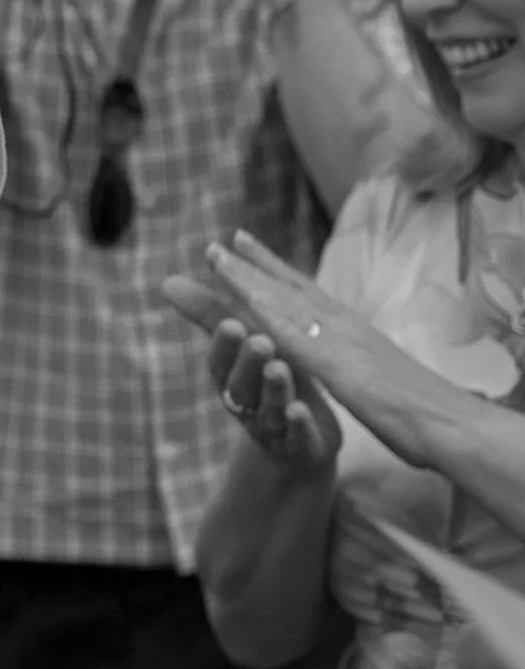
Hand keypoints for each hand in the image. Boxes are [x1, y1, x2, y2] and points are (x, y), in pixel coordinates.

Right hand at [162, 275, 341, 478]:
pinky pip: (298, 439)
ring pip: (270, 410)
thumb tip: (166, 282)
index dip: (225, 347)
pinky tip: (301, 411)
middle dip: (248, 365)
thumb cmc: (269, 379)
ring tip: (279, 369)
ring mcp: (273, 428)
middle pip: (242, 386)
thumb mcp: (244, 348)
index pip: (222, 361)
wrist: (302, 441)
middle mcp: (247, 404)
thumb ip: (213, 317)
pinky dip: (298, 427)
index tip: (232, 325)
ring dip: (274, 391)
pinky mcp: (301, 448)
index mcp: (232, 376)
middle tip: (260, 342)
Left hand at [190, 229, 410, 443]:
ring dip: (250, 279)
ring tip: (217, 258)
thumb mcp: (379, 374)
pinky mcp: (343, 368)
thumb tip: (349, 350)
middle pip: (290, 288)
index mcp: (352, 330)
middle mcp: (345, 326)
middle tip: (216, 242)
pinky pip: (301, 339)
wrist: (453, 426)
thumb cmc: (422, 408)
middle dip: (251, 264)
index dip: (273, 268)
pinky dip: (274, 318)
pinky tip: (248, 303)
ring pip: (287, 304)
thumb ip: (359, 358)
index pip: (305, 291)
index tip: (243, 245)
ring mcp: (343, 343)